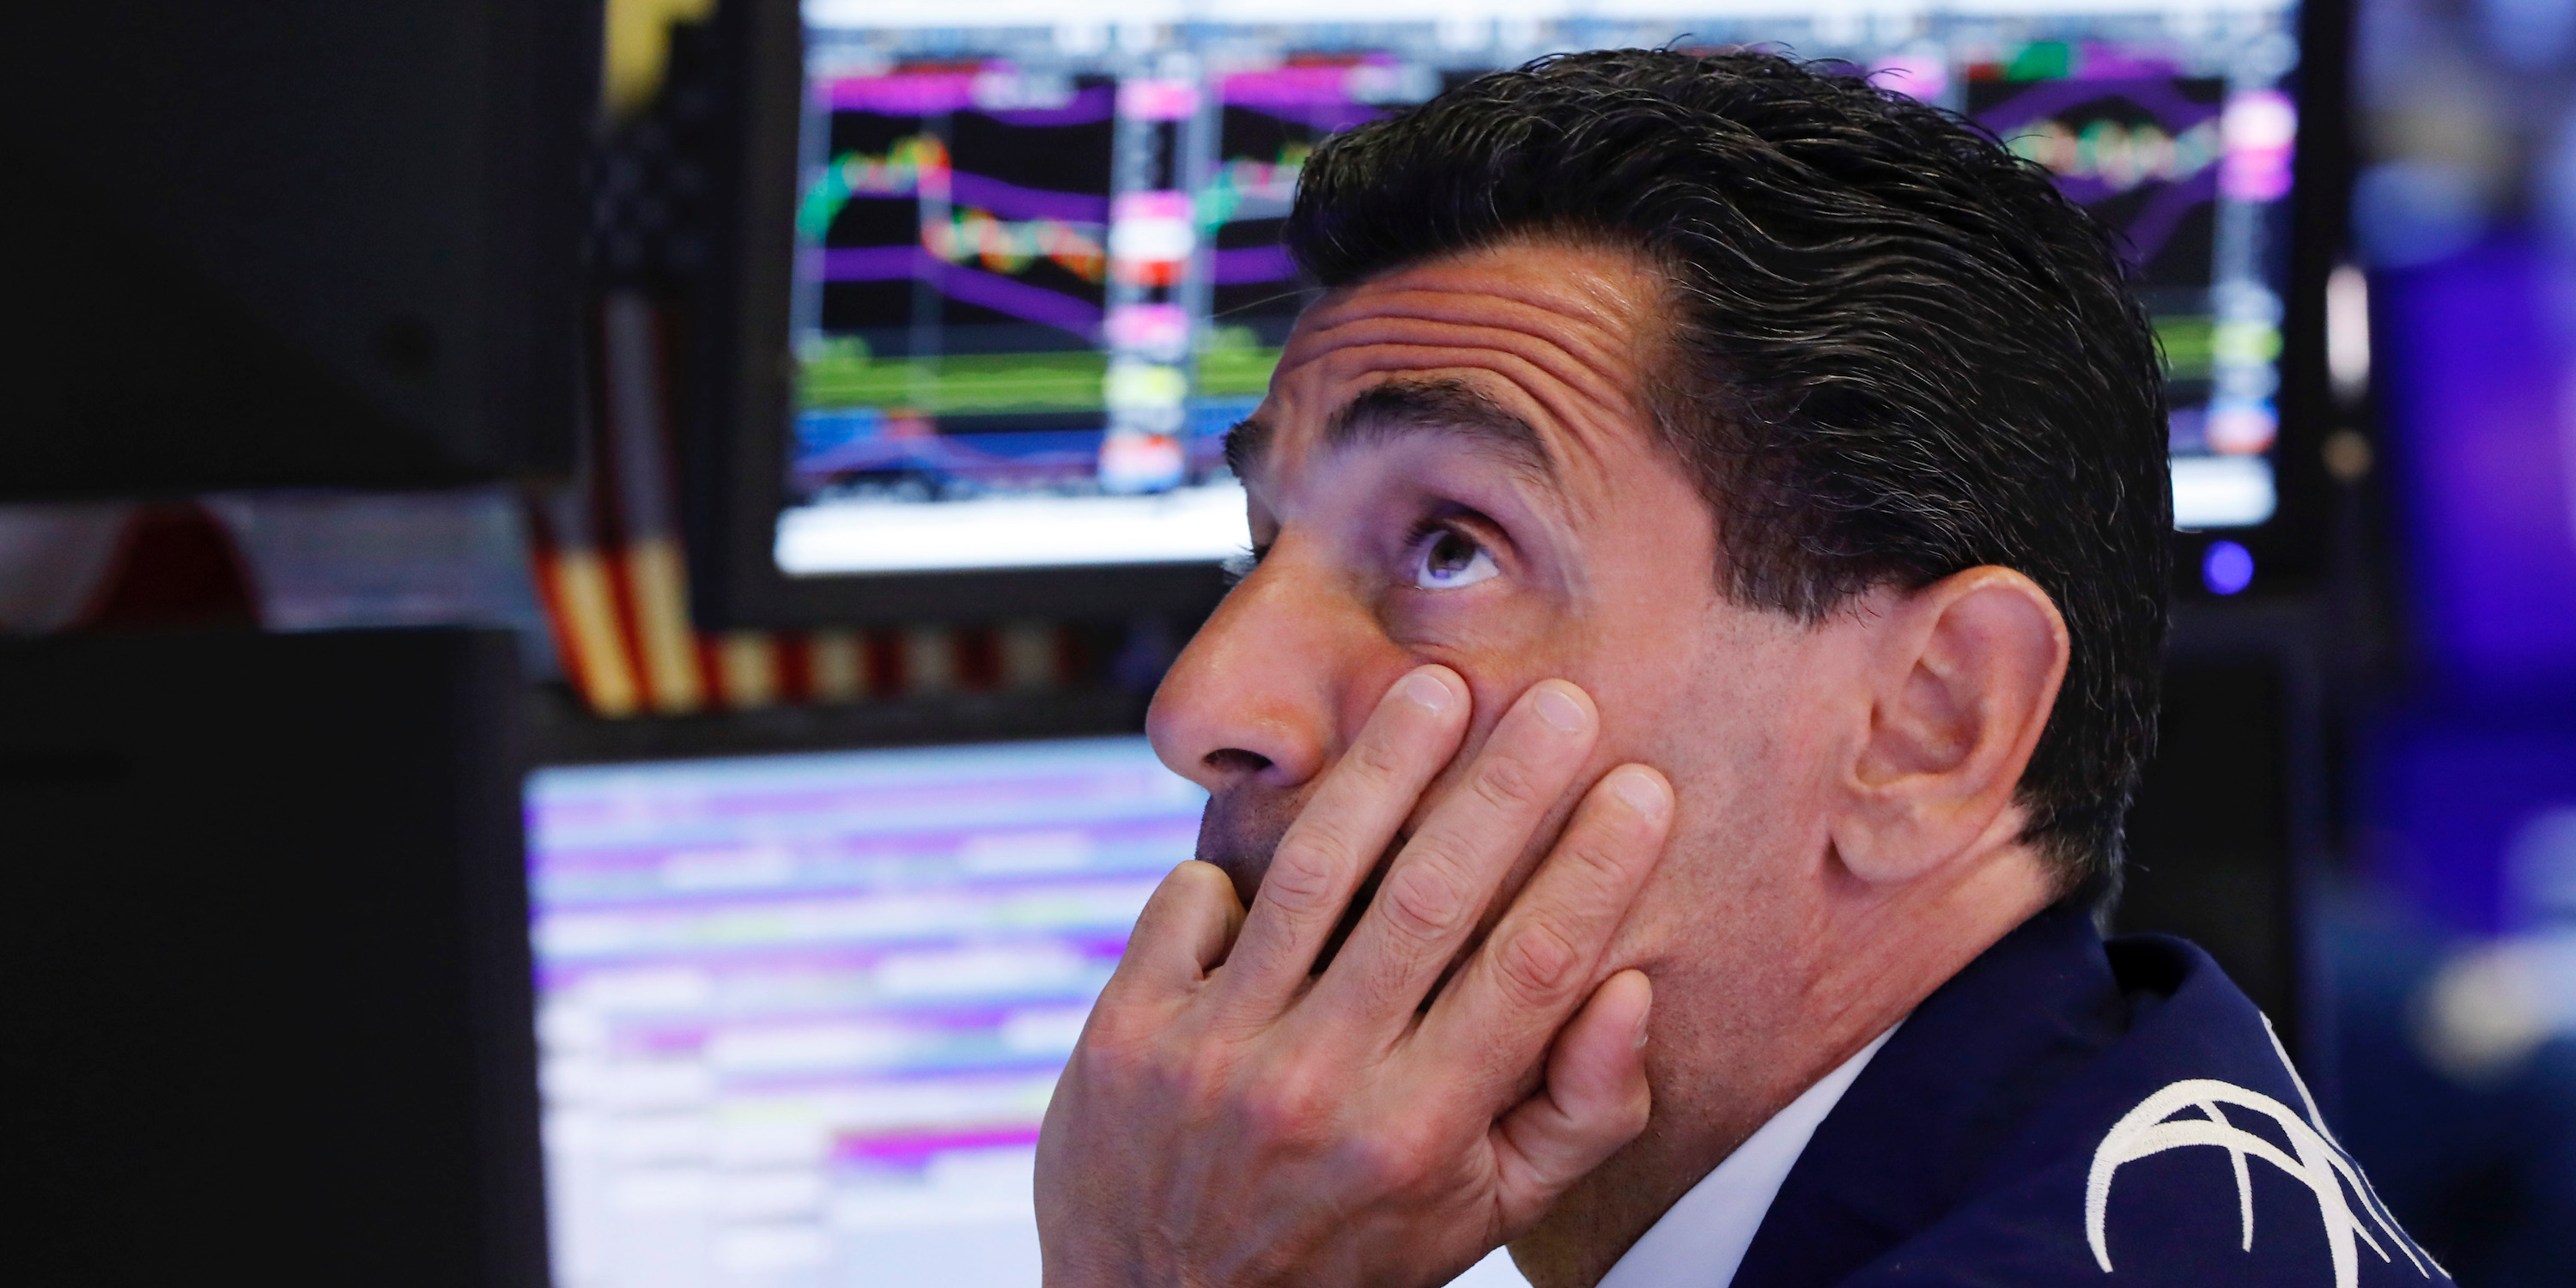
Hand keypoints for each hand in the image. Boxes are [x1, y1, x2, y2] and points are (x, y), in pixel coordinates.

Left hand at [1035, 666, 1673, 1287]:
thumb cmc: (1349, 1249)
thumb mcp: (1481, 1216)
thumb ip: (1576, 1114)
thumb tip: (1629, 988)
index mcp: (1422, 1137)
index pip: (1529, 972)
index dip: (1594, 869)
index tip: (1641, 786)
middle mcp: (1320, 1091)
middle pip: (1433, 900)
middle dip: (1508, 786)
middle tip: (1562, 701)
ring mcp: (1215, 1058)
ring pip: (1314, 873)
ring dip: (1383, 767)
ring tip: (1436, 690)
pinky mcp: (1128, 1034)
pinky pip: (1194, 900)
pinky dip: (1237, 861)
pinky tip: (1283, 828)